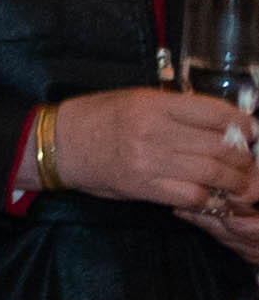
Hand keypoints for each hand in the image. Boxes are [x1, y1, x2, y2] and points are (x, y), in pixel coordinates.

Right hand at [42, 85, 258, 216]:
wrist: (59, 143)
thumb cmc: (98, 117)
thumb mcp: (137, 100)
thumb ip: (176, 109)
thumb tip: (221, 123)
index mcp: (154, 104)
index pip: (215, 113)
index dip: (242, 124)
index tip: (252, 132)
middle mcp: (154, 131)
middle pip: (220, 146)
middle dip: (245, 160)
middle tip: (251, 165)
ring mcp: (150, 160)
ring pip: (212, 173)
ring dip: (235, 183)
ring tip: (243, 186)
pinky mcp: (144, 186)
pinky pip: (191, 195)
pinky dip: (210, 199)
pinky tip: (215, 197)